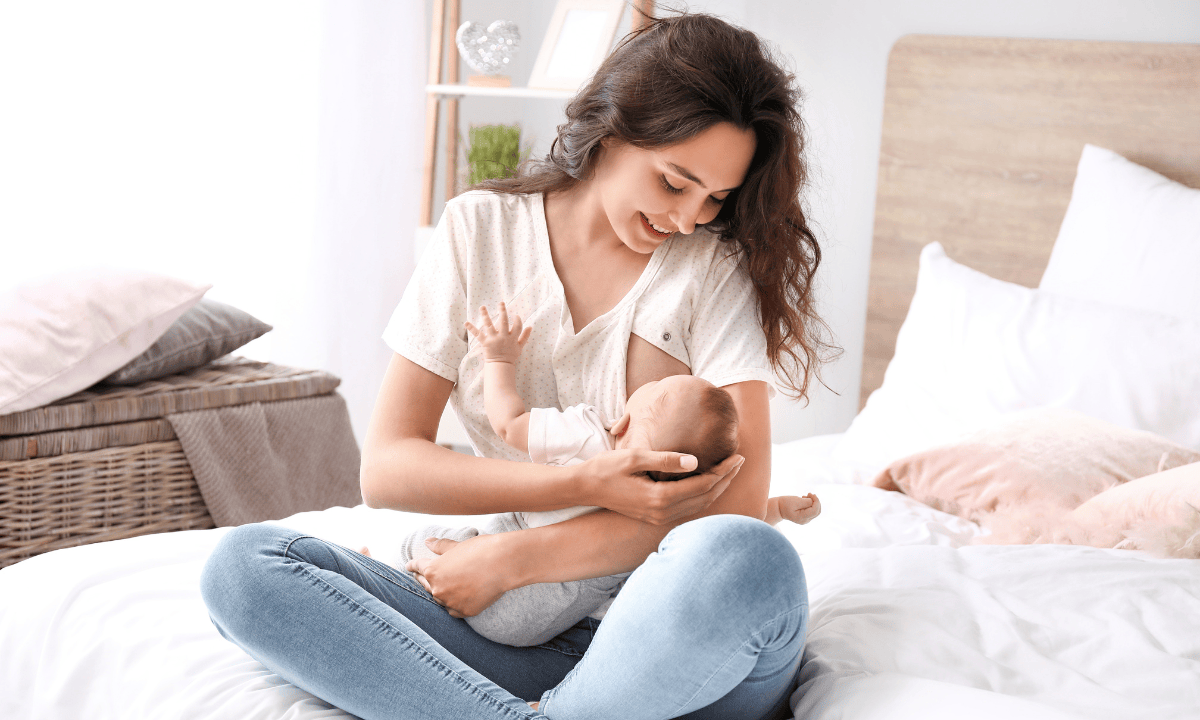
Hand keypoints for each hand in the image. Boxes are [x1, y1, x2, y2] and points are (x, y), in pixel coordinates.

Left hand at [405, 534, 512, 617]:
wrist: (503, 564)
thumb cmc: (480, 550)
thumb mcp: (457, 546)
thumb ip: (440, 546)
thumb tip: (428, 541)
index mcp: (433, 570)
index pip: (418, 567)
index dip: (412, 566)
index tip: (408, 566)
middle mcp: (437, 588)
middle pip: (426, 585)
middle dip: (422, 579)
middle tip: (420, 576)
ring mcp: (450, 602)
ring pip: (440, 599)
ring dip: (439, 593)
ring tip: (440, 588)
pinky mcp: (464, 611)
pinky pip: (453, 610)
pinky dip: (453, 604)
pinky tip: (454, 600)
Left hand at [464, 302, 530, 364]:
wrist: (501, 365)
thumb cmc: (511, 356)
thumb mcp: (520, 346)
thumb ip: (525, 336)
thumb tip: (530, 326)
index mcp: (512, 338)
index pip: (517, 325)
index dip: (518, 319)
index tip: (516, 316)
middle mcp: (503, 337)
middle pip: (503, 321)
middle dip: (502, 311)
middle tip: (501, 303)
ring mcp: (494, 339)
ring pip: (489, 325)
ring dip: (485, 315)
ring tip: (482, 307)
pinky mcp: (485, 342)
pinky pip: (478, 334)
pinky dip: (472, 328)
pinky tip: (466, 322)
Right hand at [578, 450, 743, 524]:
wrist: (585, 487)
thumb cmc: (607, 468)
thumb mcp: (635, 457)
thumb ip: (665, 459)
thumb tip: (695, 460)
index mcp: (660, 497)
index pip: (703, 485)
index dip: (724, 471)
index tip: (738, 455)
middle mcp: (662, 512)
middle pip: (706, 498)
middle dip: (726, 479)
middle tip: (741, 461)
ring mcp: (659, 517)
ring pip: (699, 506)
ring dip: (717, 489)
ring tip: (730, 471)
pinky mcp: (655, 516)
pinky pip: (688, 509)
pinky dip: (704, 497)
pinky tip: (709, 485)